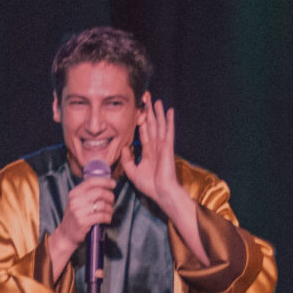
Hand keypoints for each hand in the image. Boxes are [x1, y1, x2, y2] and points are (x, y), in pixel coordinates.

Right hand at [44, 177, 120, 280]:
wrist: (66, 235)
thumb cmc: (75, 217)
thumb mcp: (76, 202)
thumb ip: (87, 193)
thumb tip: (106, 185)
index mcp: (74, 193)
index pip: (91, 181)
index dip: (105, 181)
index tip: (113, 184)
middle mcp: (75, 201)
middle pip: (99, 192)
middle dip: (110, 196)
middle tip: (112, 201)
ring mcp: (78, 212)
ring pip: (102, 205)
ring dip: (110, 209)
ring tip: (109, 212)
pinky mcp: (83, 222)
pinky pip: (101, 216)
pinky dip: (108, 217)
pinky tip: (107, 219)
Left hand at [126, 95, 209, 265]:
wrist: (161, 193)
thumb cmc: (150, 185)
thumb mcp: (133, 171)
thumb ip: (127, 160)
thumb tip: (122, 148)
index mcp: (148, 151)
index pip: (143, 133)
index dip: (141, 121)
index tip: (139, 111)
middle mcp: (156, 146)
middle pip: (151, 125)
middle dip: (149, 112)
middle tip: (146, 99)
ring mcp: (162, 146)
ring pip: (159, 125)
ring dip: (158, 113)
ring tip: (156, 101)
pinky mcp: (168, 147)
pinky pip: (168, 131)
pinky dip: (169, 121)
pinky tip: (169, 111)